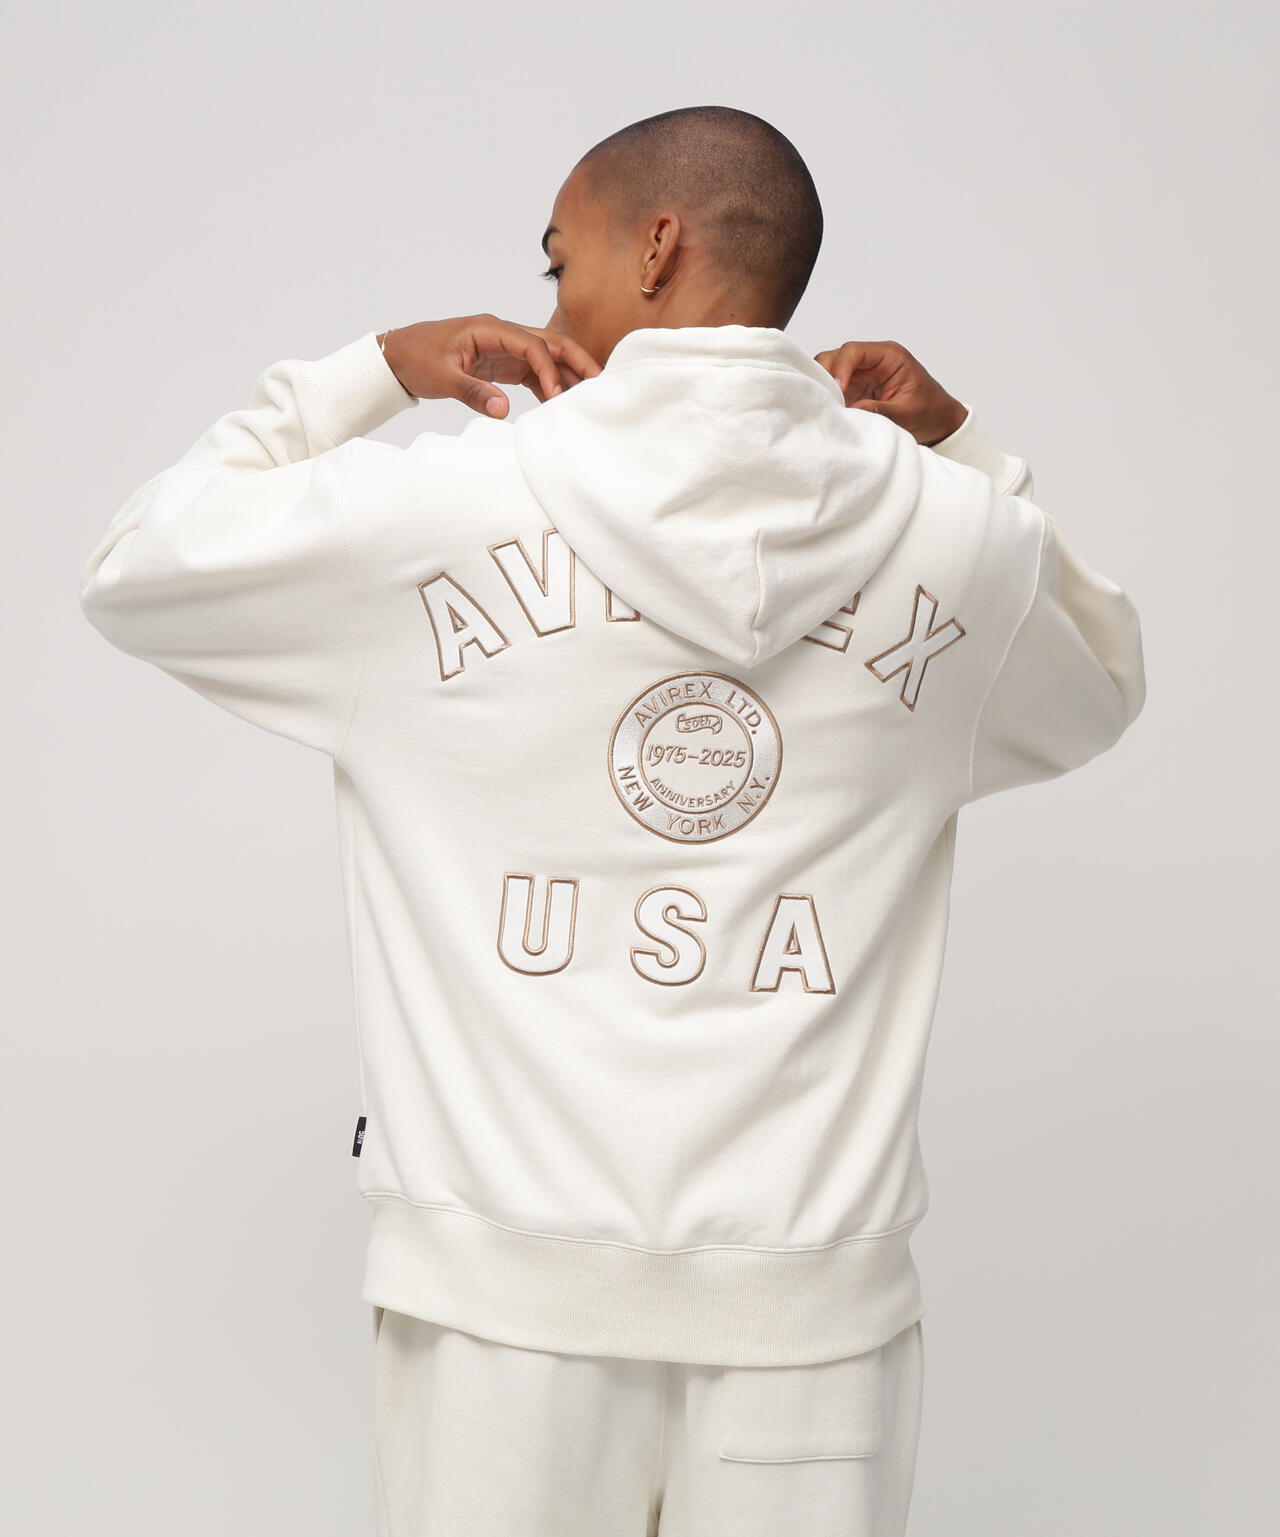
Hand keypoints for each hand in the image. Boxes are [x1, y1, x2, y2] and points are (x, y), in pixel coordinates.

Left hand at [378, 315, 602, 417]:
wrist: (398, 355)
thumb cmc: (417, 358)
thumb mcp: (441, 378)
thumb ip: (473, 393)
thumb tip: (503, 410)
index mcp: (489, 329)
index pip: (531, 344)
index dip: (547, 368)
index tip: (555, 395)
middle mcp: (503, 334)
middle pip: (550, 343)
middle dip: (576, 360)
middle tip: (599, 382)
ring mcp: (505, 349)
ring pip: (547, 357)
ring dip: (567, 374)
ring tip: (589, 395)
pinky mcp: (503, 364)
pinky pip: (534, 372)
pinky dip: (550, 386)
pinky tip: (561, 404)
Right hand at [812, 339, 966, 446]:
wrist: (939, 423)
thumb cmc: (930, 412)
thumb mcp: (908, 414)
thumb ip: (880, 411)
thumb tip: (852, 410)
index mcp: (890, 356)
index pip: (854, 351)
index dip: (841, 368)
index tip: (837, 390)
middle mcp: (872, 360)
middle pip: (836, 357)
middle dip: (825, 376)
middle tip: (824, 400)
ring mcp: (861, 374)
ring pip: (830, 371)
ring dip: (824, 388)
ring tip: (825, 407)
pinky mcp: (855, 389)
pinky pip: (833, 388)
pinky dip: (827, 398)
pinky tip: (827, 411)